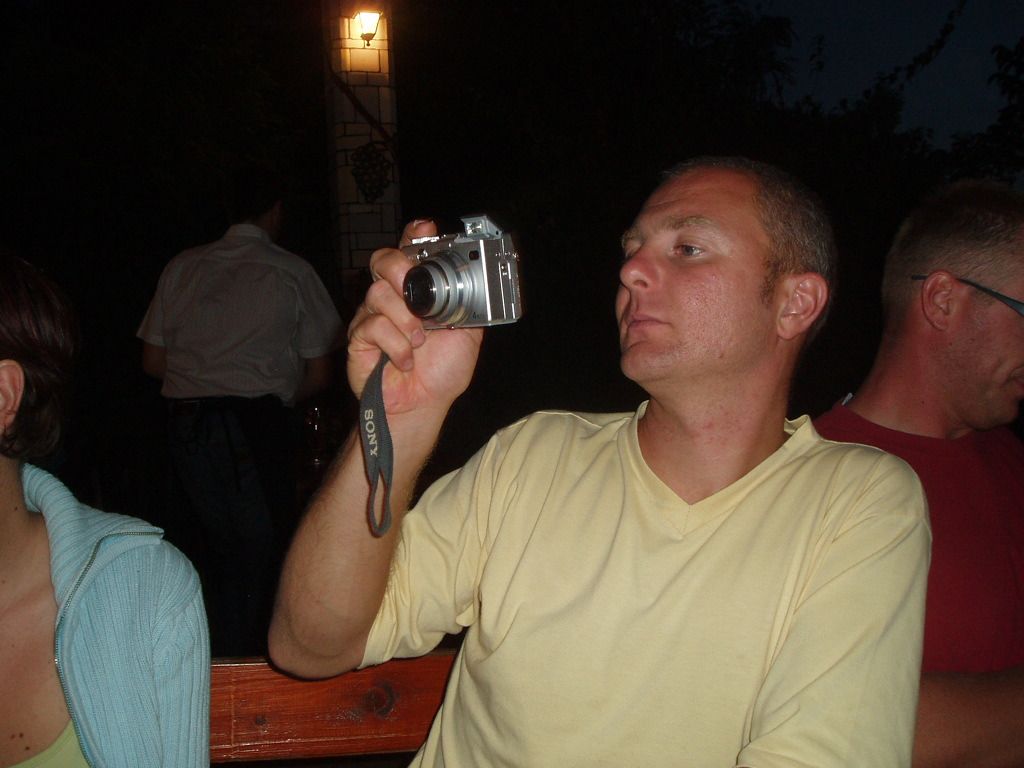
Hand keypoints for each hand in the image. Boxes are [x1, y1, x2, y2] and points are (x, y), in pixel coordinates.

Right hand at [347, 220, 482, 416]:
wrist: (424, 405)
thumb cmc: (442, 372)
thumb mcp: (468, 333)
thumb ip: (470, 303)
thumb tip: (478, 278)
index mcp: (417, 292)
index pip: (408, 252)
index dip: (412, 236)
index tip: (424, 229)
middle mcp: (392, 298)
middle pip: (383, 260)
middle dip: (401, 269)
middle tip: (418, 294)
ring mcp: (372, 316)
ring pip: (378, 293)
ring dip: (405, 319)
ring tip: (420, 341)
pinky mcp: (358, 339)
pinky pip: (373, 326)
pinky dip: (396, 345)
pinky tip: (406, 361)